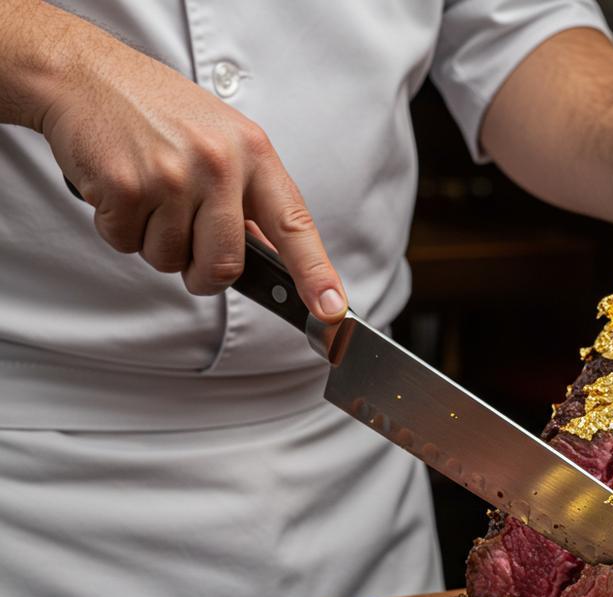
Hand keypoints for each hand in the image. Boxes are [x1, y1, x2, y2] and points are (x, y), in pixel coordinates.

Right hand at [36, 19, 346, 319]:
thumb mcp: (223, 141)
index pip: (295, 226)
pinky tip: (120, 187)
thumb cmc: (158, 112)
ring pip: (170, 261)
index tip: (331, 310)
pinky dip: (119, 227)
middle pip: (225, 265)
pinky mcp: (126, 186)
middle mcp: (219, 164)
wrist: (83, 74)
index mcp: (253, 154)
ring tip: (148, 193)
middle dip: (204, 274)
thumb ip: (249, 198)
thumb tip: (273, 258)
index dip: (316, 274)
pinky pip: (127, 244)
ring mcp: (172, 175)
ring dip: (154, 242)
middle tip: (187, 246)